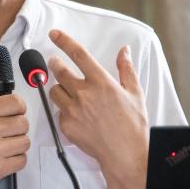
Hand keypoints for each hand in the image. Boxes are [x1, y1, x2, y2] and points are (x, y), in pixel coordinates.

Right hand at [0, 94, 29, 188]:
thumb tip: (14, 111)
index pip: (16, 103)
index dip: (20, 109)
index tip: (17, 114)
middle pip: (23, 124)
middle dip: (19, 129)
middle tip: (9, 134)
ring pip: (25, 143)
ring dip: (18, 145)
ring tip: (5, 147)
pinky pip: (21, 161)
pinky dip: (16, 160)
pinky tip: (4, 158)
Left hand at [47, 29, 148, 188]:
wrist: (124, 154)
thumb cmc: (132, 126)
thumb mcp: (135, 93)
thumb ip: (126, 69)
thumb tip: (124, 52)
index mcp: (101, 82)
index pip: (78, 54)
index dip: (64, 41)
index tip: (55, 34)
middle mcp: (84, 94)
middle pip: (59, 70)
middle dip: (55, 64)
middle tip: (55, 63)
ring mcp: (73, 110)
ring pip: (55, 91)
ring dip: (59, 88)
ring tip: (70, 93)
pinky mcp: (66, 125)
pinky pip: (58, 112)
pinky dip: (64, 110)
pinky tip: (77, 115)